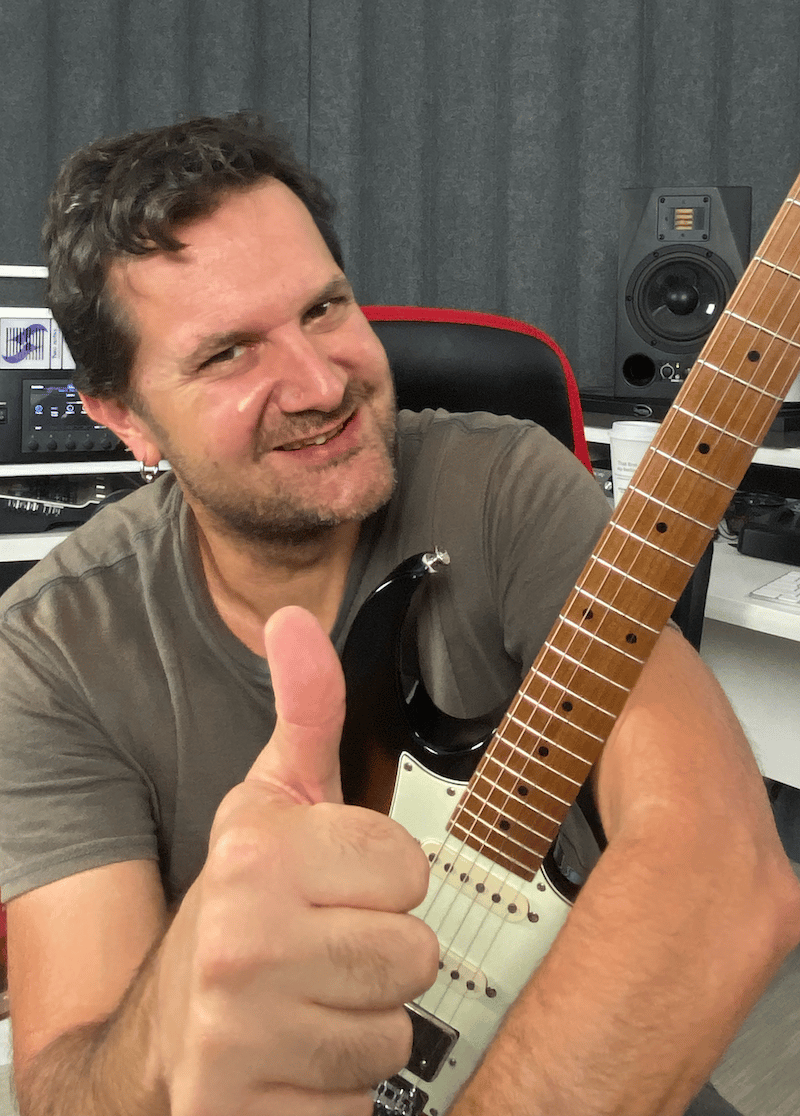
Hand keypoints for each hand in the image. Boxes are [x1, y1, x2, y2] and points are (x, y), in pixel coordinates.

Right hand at [152, 606, 437, 1115]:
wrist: (168, 1028)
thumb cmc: (241, 905)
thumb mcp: (271, 801)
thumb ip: (305, 711)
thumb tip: (296, 620)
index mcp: (257, 853)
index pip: (410, 870)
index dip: (381, 881)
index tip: (333, 888)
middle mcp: (242, 939)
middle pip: (413, 955)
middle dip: (378, 956)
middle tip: (323, 951)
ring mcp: (239, 1032)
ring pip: (394, 1033)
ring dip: (361, 1025)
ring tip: (309, 1003)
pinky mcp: (239, 1110)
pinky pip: (359, 1102)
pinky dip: (336, 1090)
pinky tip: (294, 1060)